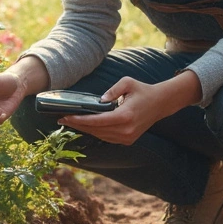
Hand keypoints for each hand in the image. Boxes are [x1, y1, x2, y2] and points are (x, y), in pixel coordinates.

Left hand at [57, 72, 200, 144]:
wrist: (160, 103)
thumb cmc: (142, 90)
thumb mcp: (127, 83)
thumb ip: (112, 90)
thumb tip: (99, 100)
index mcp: (125, 116)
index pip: (97, 121)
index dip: (80, 120)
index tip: (66, 117)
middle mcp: (126, 130)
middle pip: (96, 130)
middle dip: (78, 125)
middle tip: (62, 120)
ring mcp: (127, 138)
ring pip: (100, 136)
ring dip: (84, 130)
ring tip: (70, 122)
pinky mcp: (128, 140)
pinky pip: (106, 138)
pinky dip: (95, 132)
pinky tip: (84, 126)